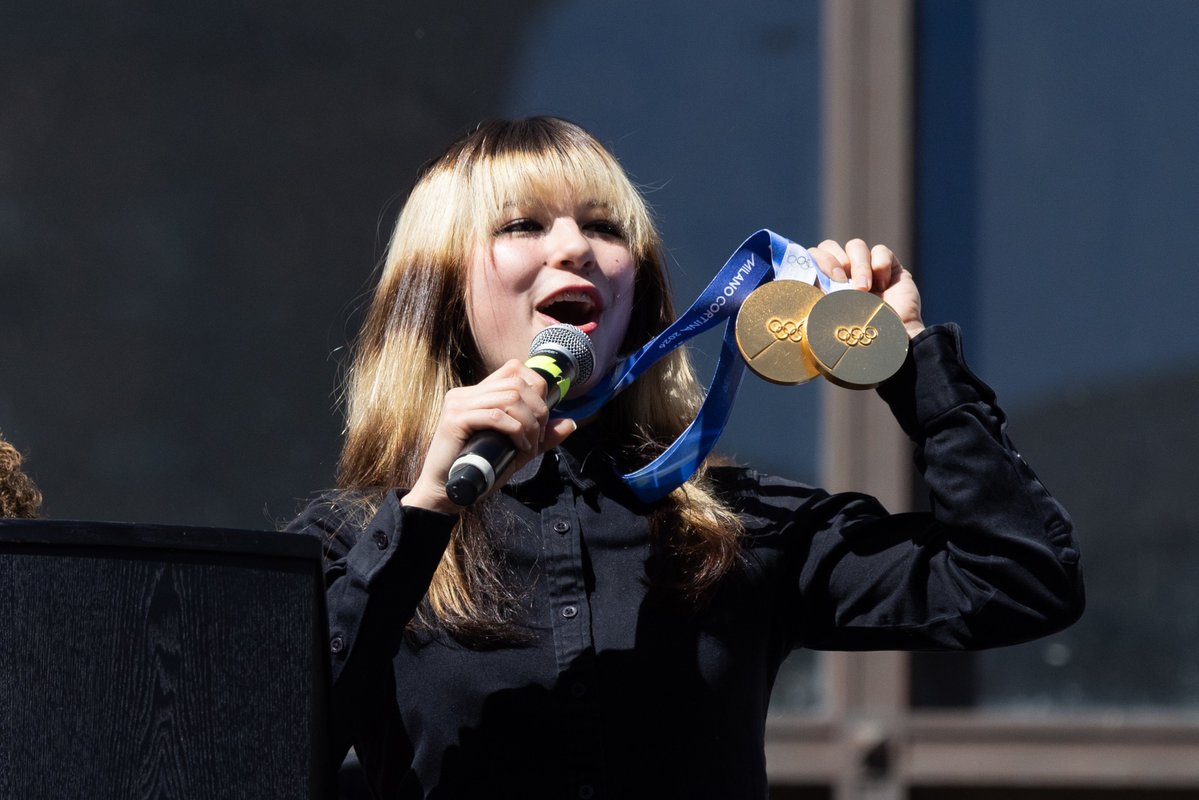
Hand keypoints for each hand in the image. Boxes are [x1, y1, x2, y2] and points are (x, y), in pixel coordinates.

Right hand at [401, 360, 577, 513]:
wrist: (447, 492)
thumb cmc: (479, 470)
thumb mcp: (516, 449)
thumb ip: (541, 436)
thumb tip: (570, 423)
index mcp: (477, 393)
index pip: (515, 369)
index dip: (537, 388)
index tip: (542, 419)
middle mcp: (466, 393)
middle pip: (517, 383)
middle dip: (538, 411)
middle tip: (537, 438)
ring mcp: (458, 403)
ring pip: (509, 398)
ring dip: (529, 424)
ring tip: (528, 446)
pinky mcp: (454, 419)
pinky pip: (496, 415)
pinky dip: (516, 430)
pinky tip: (519, 446)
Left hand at [809, 239, 924, 337]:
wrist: (891, 344)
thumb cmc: (857, 338)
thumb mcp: (829, 318)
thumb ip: (815, 298)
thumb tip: (799, 283)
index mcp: (824, 284)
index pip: (813, 257)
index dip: (817, 261)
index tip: (825, 280)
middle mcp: (844, 273)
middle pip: (830, 246)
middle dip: (834, 261)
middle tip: (841, 282)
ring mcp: (867, 268)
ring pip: (855, 245)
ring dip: (858, 265)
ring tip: (864, 289)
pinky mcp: (890, 267)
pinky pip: (881, 250)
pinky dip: (880, 263)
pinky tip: (884, 285)